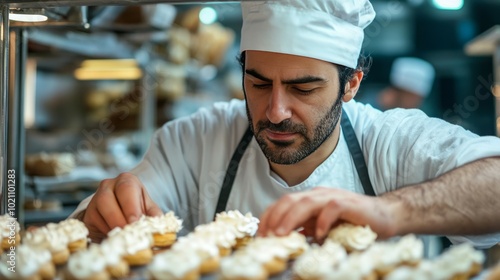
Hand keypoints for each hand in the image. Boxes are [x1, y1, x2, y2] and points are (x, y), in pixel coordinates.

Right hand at [82, 172, 161, 241]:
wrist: (123, 214)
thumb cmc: (138, 209)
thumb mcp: (149, 209)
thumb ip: (154, 215)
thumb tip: (157, 221)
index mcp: (127, 181)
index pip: (127, 188)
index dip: (131, 206)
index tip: (135, 221)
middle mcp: (108, 186)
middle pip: (107, 197)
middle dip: (118, 217)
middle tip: (127, 230)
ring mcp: (96, 198)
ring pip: (98, 209)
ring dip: (111, 224)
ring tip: (123, 236)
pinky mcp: (88, 213)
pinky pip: (93, 222)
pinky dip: (104, 231)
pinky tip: (114, 236)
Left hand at [257, 187, 396, 240]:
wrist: (384, 216)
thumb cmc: (352, 223)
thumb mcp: (323, 226)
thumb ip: (305, 228)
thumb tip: (284, 239)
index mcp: (309, 199)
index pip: (282, 203)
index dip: (269, 217)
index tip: (260, 234)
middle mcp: (318, 195)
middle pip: (290, 200)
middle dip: (274, 218)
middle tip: (266, 236)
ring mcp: (333, 197)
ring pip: (306, 202)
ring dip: (291, 218)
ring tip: (281, 234)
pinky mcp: (348, 203)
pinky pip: (331, 209)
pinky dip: (322, 221)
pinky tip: (318, 236)